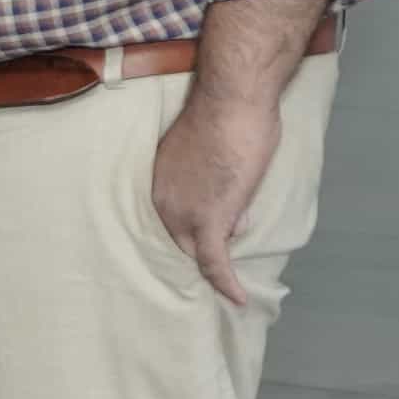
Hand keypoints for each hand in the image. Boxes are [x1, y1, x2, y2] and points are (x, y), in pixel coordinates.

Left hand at [146, 92, 280, 310]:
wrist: (233, 101)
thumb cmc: (228, 114)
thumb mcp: (211, 153)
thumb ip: (214, 183)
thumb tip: (235, 215)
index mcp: (159, 182)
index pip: (174, 219)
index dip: (196, 228)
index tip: (214, 236)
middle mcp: (163, 201)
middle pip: (182, 239)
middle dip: (206, 244)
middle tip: (228, 252)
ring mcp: (183, 214)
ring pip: (201, 251)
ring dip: (220, 262)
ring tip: (235, 276)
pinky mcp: (209, 222)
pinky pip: (215, 263)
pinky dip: (226, 283)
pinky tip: (239, 298)